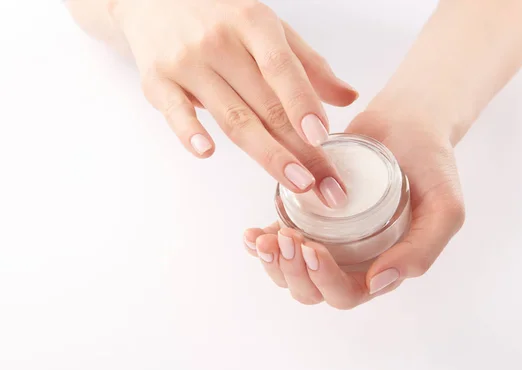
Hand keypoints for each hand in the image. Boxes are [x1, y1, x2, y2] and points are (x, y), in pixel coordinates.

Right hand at [109, 0, 356, 205]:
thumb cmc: (220, 16)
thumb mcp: (267, 27)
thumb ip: (307, 63)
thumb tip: (348, 98)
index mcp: (253, 23)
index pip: (282, 68)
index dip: (303, 103)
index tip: (323, 137)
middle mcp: (219, 42)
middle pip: (265, 104)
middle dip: (300, 150)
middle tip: (327, 184)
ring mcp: (186, 62)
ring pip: (232, 117)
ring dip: (266, 154)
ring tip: (297, 183)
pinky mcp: (157, 81)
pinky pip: (175, 111)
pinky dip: (189, 132)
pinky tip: (207, 153)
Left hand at [242, 107, 464, 308]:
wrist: (409, 123)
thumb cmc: (431, 165)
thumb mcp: (445, 208)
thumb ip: (422, 249)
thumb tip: (378, 283)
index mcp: (382, 267)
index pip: (346, 294)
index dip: (324, 281)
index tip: (312, 248)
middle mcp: (351, 260)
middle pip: (312, 290)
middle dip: (293, 272)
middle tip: (285, 239)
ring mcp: (328, 240)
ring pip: (291, 272)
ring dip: (273, 263)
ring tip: (263, 240)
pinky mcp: (309, 217)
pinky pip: (280, 240)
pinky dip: (261, 245)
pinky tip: (250, 235)